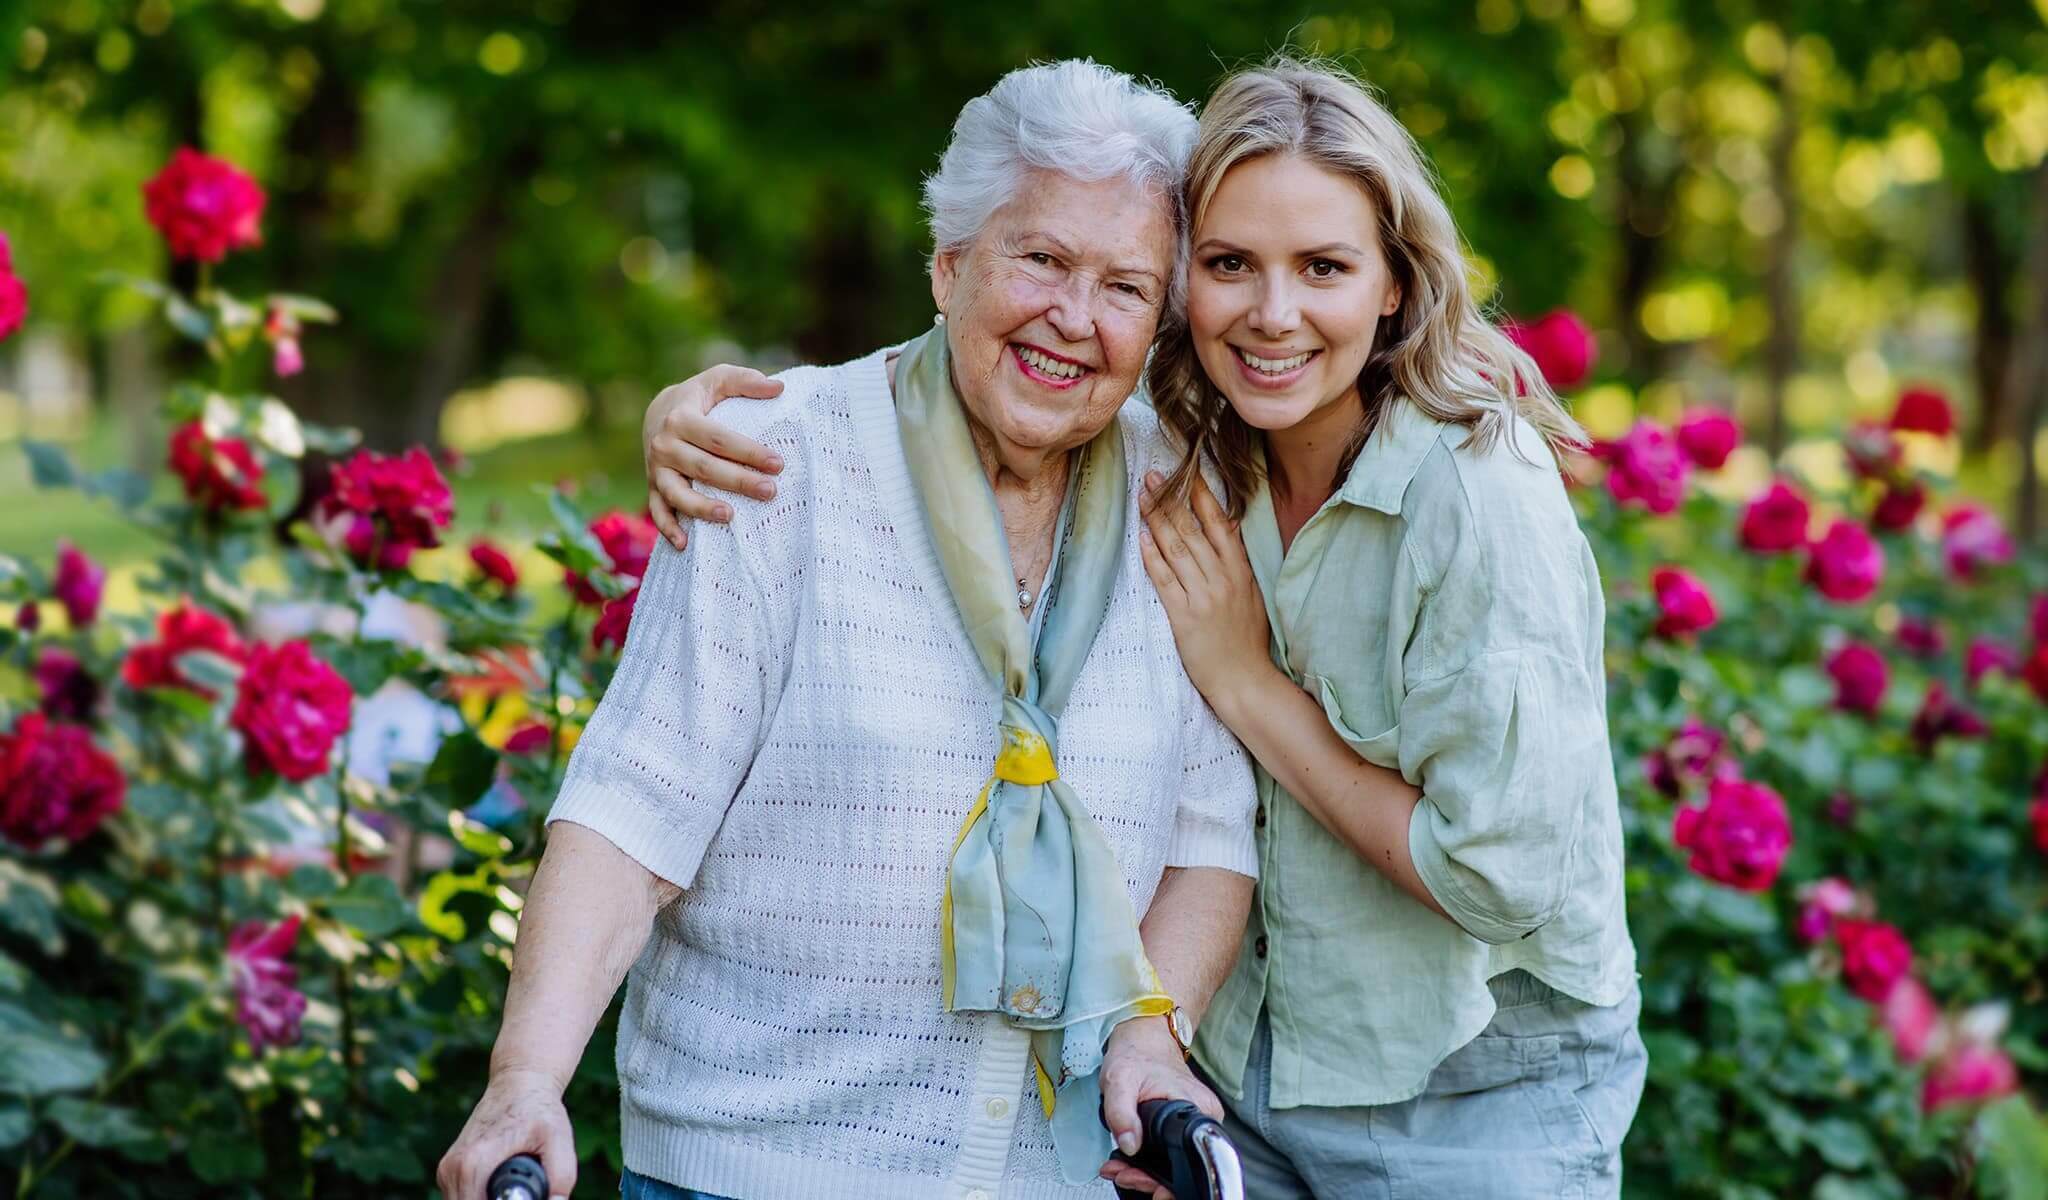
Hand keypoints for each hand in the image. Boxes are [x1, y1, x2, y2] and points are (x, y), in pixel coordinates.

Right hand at [437, 1068, 576, 1199]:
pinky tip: (500, 1182)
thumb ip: (560, 1177)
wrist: (518, 1083)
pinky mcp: (448, 1170)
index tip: (524, 1194)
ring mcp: (447, 1170)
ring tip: (511, 1183)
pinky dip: (479, 1195)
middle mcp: (453, 1169)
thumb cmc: (539, 1110)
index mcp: (474, 1164)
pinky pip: (461, 1196)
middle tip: (521, 1189)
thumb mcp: (559, 1140)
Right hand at [643, 364, 786, 550]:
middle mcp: (665, 445)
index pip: (719, 439)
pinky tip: (685, 545)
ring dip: (702, 508)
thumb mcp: (719, 379)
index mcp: (682, 418)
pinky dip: (668, 528)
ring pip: (678, 493)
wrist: (658, 413)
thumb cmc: (699, 398)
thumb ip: (746, 381)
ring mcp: (657, 469)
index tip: (778, 464)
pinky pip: (658, 511)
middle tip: (770, 491)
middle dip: (738, 481)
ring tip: (731, 517)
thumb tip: (779, 387)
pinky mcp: (653, 487)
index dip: (749, 452)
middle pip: (704, 468)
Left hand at [1096, 1015, 1222, 1199]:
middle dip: (1149, 1180)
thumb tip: (1130, 1145)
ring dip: (1145, 1174)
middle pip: (1184, 1169)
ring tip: (1120, 1169)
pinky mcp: (1185, 1125)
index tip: (1145, 1185)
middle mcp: (1204, 1119)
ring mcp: (1196, 1123)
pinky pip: (1171, 1154)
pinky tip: (1129, 1162)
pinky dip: (1149, 1163)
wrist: (1144, 1038)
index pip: (1192, 1162)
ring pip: (1176, 1164)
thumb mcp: (1119, 1080)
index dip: (1167, 1182)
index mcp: (1198, 1110)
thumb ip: (1122, 1113)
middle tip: (1122, 1174)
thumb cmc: (1136, 1054)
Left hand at [1138, 471, 1272, 707]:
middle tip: (1151, 476)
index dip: (1200, 496)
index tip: (1185, 473)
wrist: (1245, 680)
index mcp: (1240, 571)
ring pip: (1176, 549)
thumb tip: (1227, 528)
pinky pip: (1165, 580)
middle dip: (1170, 500)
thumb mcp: (1252, 595)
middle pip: (1192, 531)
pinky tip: (1142, 538)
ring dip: (1157, 520)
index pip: (1219, 524)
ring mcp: (1203, 597)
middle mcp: (1222, 579)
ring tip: (1141, 498)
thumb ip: (1237, 563)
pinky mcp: (1184, 617)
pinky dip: (1152, 557)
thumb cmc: (1247, 640)